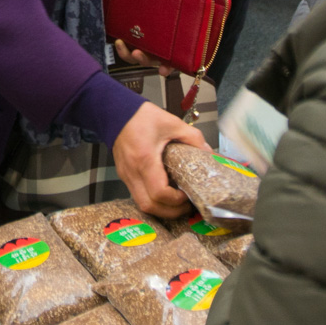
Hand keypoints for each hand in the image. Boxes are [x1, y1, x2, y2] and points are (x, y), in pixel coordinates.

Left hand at [110, 0, 188, 76]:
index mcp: (170, 36)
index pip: (174, 57)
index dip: (171, 66)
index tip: (165, 71)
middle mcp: (157, 44)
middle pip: (155, 60)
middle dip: (148, 62)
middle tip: (140, 56)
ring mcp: (142, 43)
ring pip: (138, 58)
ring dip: (133, 57)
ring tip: (131, 50)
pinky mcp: (128, 40)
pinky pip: (125, 52)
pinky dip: (122, 50)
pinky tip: (119, 41)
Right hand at [113, 101, 207, 216]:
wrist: (116, 112)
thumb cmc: (142, 117)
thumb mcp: (172, 123)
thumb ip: (193, 138)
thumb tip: (209, 153)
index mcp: (145, 159)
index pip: (159, 193)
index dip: (175, 200)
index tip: (187, 195)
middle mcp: (132, 172)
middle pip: (149, 206)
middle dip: (170, 212)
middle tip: (186, 207)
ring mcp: (126, 175)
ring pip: (142, 204)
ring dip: (161, 209)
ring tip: (177, 203)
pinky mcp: (124, 175)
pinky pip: (138, 196)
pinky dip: (153, 200)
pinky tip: (165, 194)